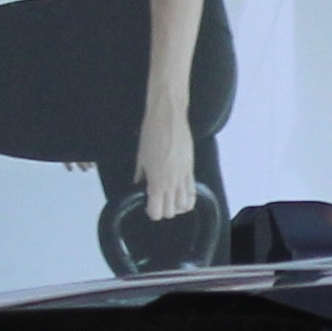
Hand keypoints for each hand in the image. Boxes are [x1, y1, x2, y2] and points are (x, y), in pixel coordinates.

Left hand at [136, 105, 197, 220]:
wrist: (168, 118)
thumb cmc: (151, 134)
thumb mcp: (141, 155)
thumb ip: (140, 173)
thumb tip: (139, 184)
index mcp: (156, 181)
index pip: (156, 211)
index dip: (151, 212)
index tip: (148, 206)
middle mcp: (171, 183)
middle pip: (171, 212)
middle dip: (164, 210)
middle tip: (158, 202)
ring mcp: (183, 177)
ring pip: (184, 206)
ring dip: (177, 207)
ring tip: (171, 199)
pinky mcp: (191, 170)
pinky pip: (192, 193)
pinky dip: (188, 199)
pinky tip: (181, 194)